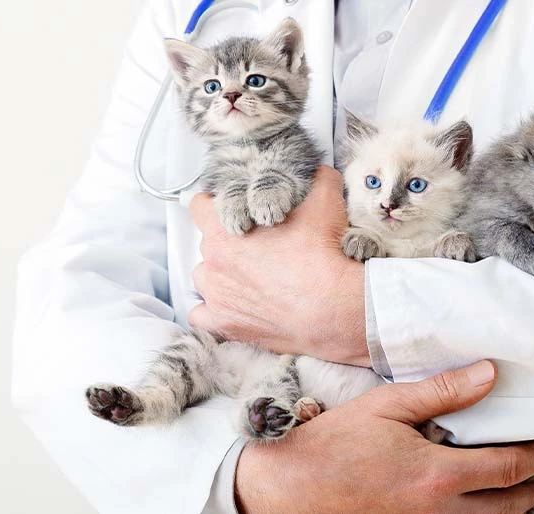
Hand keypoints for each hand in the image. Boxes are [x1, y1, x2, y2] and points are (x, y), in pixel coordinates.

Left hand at [189, 166, 370, 366]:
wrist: (333, 308)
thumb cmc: (323, 256)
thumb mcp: (325, 200)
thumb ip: (315, 178)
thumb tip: (316, 170)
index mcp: (225, 231)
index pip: (200, 207)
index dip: (218, 205)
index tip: (236, 210)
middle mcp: (213, 264)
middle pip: (207, 244)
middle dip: (228, 243)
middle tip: (259, 248)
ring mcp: (217, 297)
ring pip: (205, 279)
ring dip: (221, 277)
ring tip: (251, 279)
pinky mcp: (225, 326)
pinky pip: (202, 316)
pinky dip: (215, 311)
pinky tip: (236, 306)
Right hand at [235, 361, 533, 513]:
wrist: (286, 492)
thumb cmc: (331, 447)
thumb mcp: (387, 406)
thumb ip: (443, 392)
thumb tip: (488, 375)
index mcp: (437, 476)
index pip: (509, 469)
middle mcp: (437, 513)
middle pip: (508, 508)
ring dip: (511, 509)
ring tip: (522, 492)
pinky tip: (473, 506)